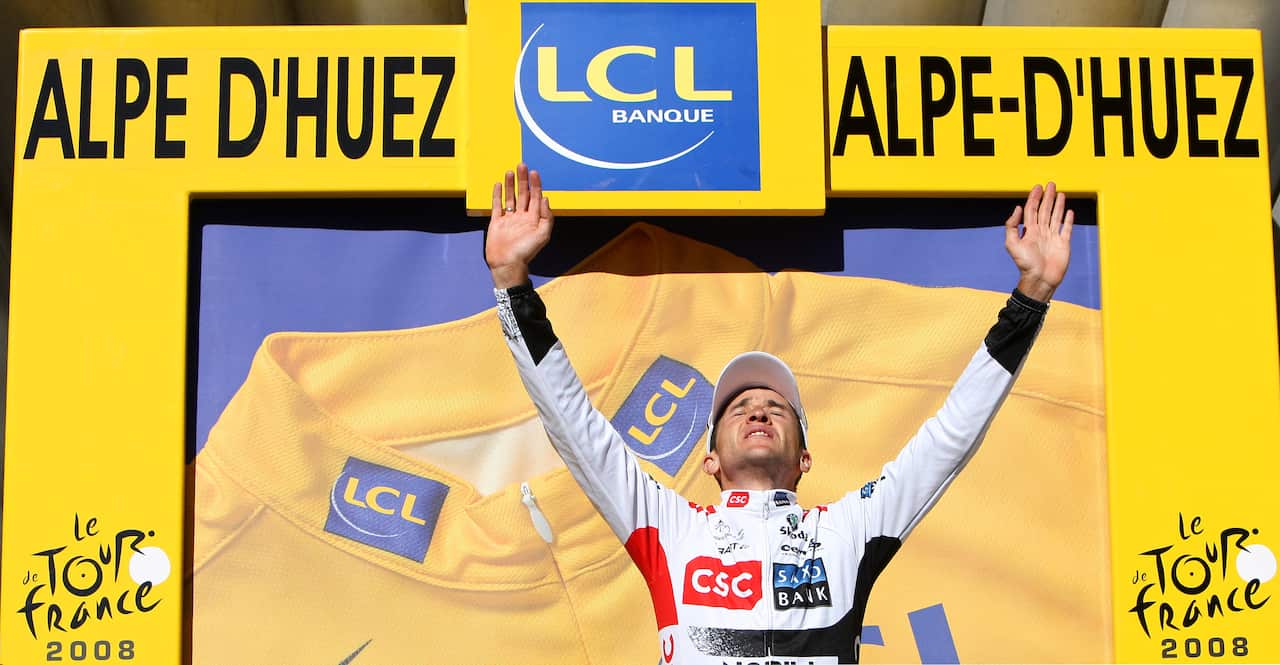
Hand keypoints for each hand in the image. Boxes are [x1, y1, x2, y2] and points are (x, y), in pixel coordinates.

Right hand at [486, 163, 553, 288]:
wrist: (507, 264)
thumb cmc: (526, 252)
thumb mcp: (543, 235)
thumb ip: (546, 216)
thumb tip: (546, 198)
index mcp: (534, 219)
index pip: (536, 198)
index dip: (535, 185)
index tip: (534, 172)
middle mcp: (522, 217)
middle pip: (523, 194)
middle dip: (523, 180)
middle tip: (522, 166)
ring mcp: (509, 219)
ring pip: (510, 197)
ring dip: (511, 185)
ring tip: (510, 172)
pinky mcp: (497, 222)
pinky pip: (497, 205)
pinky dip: (498, 195)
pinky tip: (499, 185)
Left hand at [1005, 182, 1072, 301]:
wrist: (1040, 279)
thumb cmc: (1025, 264)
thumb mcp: (1012, 244)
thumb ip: (1012, 226)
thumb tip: (1016, 209)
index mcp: (1030, 231)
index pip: (1032, 210)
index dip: (1034, 198)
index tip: (1038, 187)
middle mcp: (1041, 232)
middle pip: (1045, 210)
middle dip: (1047, 197)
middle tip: (1051, 184)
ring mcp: (1053, 237)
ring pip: (1056, 216)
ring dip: (1058, 205)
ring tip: (1060, 193)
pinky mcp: (1063, 244)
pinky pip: (1066, 229)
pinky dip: (1068, 220)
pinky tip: (1069, 212)